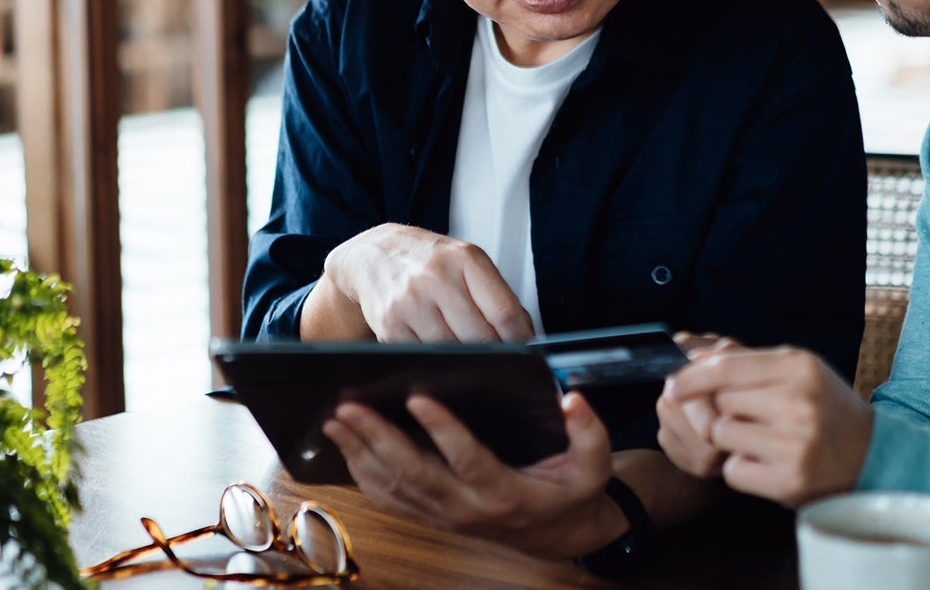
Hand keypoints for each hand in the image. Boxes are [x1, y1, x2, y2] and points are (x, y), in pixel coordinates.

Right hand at [321, 223, 533, 341]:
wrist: (375, 254)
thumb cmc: (430, 260)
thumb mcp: (467, 262)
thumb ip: (496, 295)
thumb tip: (525, 335)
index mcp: (466, 259)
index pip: (503, 311)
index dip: (519, 339)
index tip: (526, 352)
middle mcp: (437, 277)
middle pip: (479, 337)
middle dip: (493, 354)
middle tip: (499, 360)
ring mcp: (411, 301)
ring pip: (451, 351)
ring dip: (463, 358)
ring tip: (463, 350)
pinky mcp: (390, 324)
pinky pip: (423, 355)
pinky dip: (434, 357)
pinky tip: (433, 344)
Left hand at [322, 391, 625, 558]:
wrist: (558, 533)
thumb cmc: (572, 491)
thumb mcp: (594, 462)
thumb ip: (588, 430)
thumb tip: (573, 398)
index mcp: (506, 492)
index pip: (468, 460)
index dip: (442, 430)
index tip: (417, 397)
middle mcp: (468, 508)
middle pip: (414, 474)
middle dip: (378, 439)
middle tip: (349, 407)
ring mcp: (446, 516)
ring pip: (395, 488)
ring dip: (361, 454)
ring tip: (335, 421)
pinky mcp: (433, 516)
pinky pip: (391, 499)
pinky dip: (364, 474)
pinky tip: (346, 449)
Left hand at [664, 346, 874, 507]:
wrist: (870, 454)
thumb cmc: (825, 406)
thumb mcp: (799, 370)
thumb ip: (749, 362)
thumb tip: (693, 358)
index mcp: (799, 367)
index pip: (726, 367)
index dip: (691, 376)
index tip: (672, 384)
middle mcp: (797, 403)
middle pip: (720, 402)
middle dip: (725, 409)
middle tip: (750, 416)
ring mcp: (793, 444)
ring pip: (722, 435)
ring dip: (732, 439)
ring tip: (761, 438)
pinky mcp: (788, 481)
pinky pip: (733, 470)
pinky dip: (742, 468)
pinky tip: (766, 462)